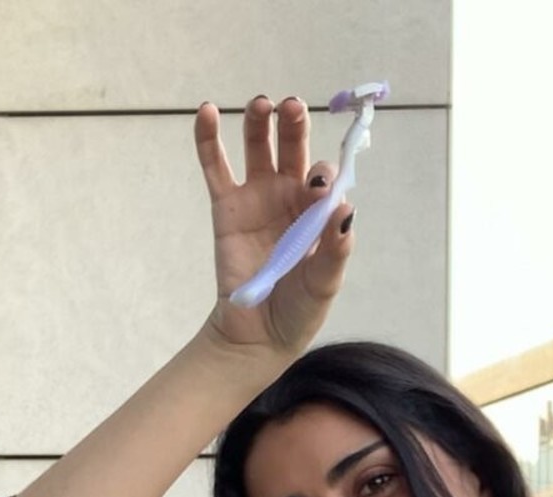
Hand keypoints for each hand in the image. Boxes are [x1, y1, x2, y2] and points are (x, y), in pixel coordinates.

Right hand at [194, 95, 353, 357]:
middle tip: (292, 106)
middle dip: (294, 124)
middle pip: (293, 148)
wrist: (257, 336)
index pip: (323, 178)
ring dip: (259, 121)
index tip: (316, 184)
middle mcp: (290, 197)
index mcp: (318, 212)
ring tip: (261, 103)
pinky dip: (209, 139)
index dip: (321, 174)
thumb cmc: (298, 311)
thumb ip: (336, 248)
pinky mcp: (226, 208)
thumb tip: (346, 208)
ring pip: (258, 147)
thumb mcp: (325, 283)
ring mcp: (257, 198)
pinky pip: (215, 167)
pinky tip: (206, 112)